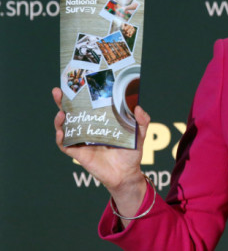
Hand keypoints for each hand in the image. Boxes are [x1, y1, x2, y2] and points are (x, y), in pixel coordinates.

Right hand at [53, 87, 149, 220]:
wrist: (126, 174)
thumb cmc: (132, 153)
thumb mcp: (140, 134)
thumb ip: (142, 121)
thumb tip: (138, 107)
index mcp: (102, 120)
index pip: (88, 104)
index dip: (80, 94)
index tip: (76, 81)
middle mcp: (89, 128)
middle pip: (72, 112)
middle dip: (62, 101)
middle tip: (58, 91)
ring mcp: (82, 140)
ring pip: (65, 127)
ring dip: (60, 119)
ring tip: (61, 112)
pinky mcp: (79, 153)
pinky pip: (65, 145)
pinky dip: (61, 138)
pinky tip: (62, 132)